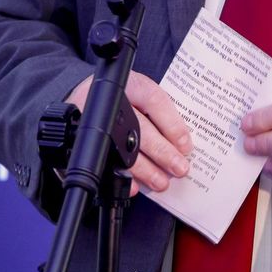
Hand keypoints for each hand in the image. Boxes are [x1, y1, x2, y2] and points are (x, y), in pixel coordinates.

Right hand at [67, 72, 191, 195]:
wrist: (87, 96)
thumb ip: (160, 114)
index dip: (172, 124)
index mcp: (132, 84)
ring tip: (161, 181)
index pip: (154, 100)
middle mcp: (112, 100)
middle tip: (179, 168)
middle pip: (140, 127)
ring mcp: (95, 119)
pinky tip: (134, 186)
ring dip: (145, 169)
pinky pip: (105, 161)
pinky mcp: (85, 138)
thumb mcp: (142, 94)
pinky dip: (121, 177)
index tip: (185, 145)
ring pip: (123, 147)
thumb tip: (182, 146)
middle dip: (162, 151)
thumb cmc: (125, 98)